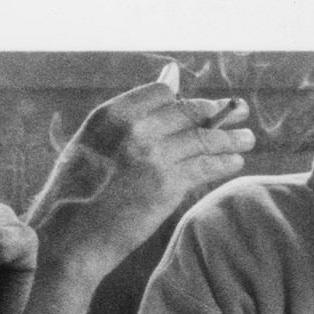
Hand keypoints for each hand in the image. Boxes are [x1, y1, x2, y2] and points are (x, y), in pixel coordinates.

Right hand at [25, 80, 254, 275]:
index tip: (199, 106)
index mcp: (111, 115)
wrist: (67, 238)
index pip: (162, 93)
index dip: (183, 99)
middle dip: (216, 113)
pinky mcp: (168, 185)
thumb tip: (171, 75)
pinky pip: (206, 166)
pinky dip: (224, 162)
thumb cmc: (74, 193)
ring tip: (247, 139)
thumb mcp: (90, 143)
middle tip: (239, 112)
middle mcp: (135, 129)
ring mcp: (153, 156)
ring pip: (203, 138)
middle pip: (188, 112)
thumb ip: (129, 113)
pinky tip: (234, 162)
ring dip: (230, 138)